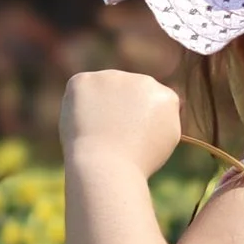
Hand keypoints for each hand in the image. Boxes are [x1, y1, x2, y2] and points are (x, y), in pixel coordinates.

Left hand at [61, 67, 183, 177]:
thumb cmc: (137, 162)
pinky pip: (80, 89)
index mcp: (165, 96)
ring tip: (98, 133)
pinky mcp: (84, 80)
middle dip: (120, 109)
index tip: (133, 142)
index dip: (139, 123)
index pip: (152, 102)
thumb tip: (160, 101)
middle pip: (128, 91)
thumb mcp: (165, 140)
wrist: (106, 167)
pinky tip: (82, 124)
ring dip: (100, 104)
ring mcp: (112, 77)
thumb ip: (165, 116)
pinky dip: (77, 105)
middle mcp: (142, 80)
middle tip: (112, 138)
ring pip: (104, 88)